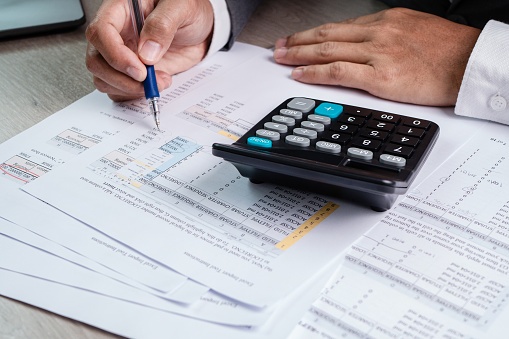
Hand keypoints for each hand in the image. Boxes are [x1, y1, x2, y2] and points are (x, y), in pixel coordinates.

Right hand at [85, 0, 213, 100]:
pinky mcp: (130, 72)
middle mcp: (116, 33)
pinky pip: (118, 89)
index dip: (116, 55)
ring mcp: (121, 55)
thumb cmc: (188, 10)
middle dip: (122, 78)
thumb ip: (162, 26)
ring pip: (104, 79)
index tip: (140, 70)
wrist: (200, 29)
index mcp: (121, 10)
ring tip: (159, 80)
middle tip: (149, 80)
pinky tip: (154, 84)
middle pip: (97, 61)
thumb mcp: (180, 7)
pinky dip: (134, 94)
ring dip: (130, 89)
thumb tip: (146, 53)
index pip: (100, 32)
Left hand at [273, 8, 480, 105]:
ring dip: (300, 55)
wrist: (470, 64)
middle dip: (298, 42)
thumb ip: (386, 38)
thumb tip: (363, 48)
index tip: (297, 38)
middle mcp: (378, 33)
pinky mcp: (381, 77)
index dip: (313, 34)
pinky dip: (316, 73)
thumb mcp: (414, 31)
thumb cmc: (447, 51)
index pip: (339, 27)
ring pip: (328, 50)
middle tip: (279, 47)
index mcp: (386, 21)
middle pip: (327, 35)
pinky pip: (339, 72)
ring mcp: (378, 54)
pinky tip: (301, 75)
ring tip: (282, 59)